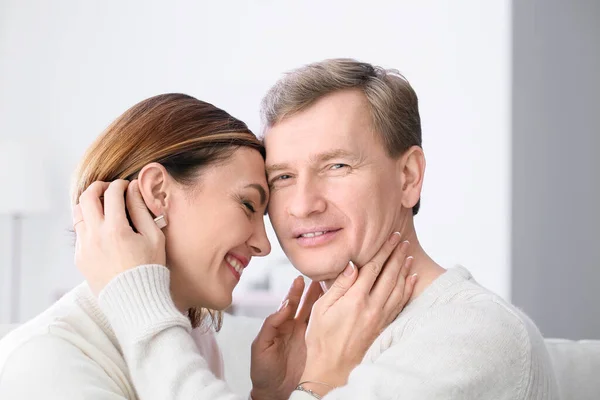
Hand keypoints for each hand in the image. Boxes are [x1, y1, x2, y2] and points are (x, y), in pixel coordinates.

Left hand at [72, 179, 165, 295]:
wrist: (134, 301)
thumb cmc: (149, 269)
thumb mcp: (154, 237)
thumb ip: (142, 210)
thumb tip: (133, 189)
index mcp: (116, 230)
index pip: (112, 194)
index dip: (120, 185)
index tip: (126, 186)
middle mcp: (95, 236)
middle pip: (86, 198)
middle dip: (98, 187)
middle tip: (109, 188)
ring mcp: (84, 248)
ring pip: (77, 214)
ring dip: (89, 204)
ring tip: (103, 206)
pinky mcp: (80, 258)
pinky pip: (80, 232)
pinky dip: (89, 223)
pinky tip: (103, 228)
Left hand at [250, 277, 322, 399]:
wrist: (275, 394)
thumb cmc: (263, 371)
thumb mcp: (260, 346)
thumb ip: (271, 324)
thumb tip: (284, 306)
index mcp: (281, 326)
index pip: (290, 303)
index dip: (295, 291)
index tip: (301, 278)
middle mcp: (296, 329)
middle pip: (307, 305)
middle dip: (314, 290)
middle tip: (322, 275)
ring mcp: (308, 338)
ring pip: (317, 315)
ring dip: (324, 300)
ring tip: (332, 286)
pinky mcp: (317, 347)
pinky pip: (325, 331)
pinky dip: (331, 319)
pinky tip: (337, 309)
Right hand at [299, 233, 415, 395]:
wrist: (331, 368)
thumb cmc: (321, 338)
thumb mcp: (321, 308)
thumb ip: (339, 285)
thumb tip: (352, 265)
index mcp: (355, 300)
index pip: (373, 268)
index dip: (383, 251)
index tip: (391, 238)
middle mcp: (372, 307)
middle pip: (389, 275)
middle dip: (397, 255)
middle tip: (403, 240)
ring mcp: (380, 318)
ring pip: (398, 288)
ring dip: (404, 270)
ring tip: (408, 255)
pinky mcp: (384, 327)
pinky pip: (400, 304)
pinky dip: (408, 290)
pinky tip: (411, 280)